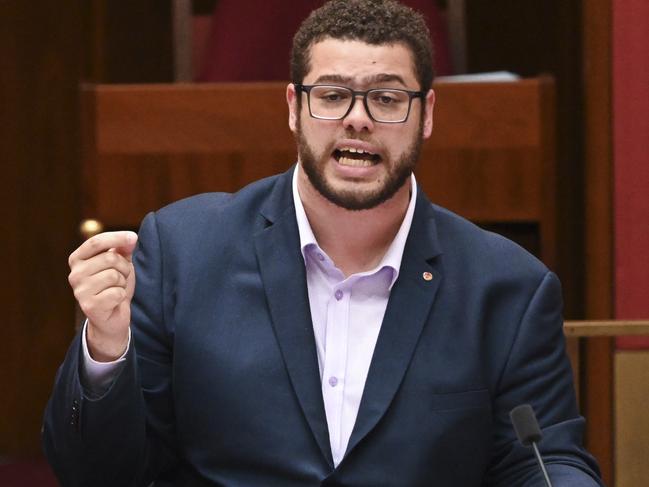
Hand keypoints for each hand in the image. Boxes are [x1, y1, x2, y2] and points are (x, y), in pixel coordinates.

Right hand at [68, 231, 137, 361]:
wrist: (112, 317)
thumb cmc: (114, 286)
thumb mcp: (120, 263)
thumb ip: (123, 249)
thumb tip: (131, 238)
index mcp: (78, 259)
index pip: (96, 241)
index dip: (116, 237)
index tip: (133, 237)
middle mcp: (74, 274)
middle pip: (110, 259)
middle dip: (124, 267)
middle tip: (122, 278)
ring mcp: (80, 291)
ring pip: (114, 276)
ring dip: (122, 282)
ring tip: (116, 289)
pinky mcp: (89, 306)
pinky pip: (117, 292)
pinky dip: (122, 296)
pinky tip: (114, 301)